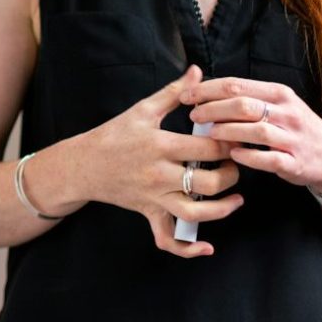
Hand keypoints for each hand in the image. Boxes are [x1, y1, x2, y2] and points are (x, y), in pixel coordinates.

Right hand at [82, 65, 243, 256]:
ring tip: (236, 198)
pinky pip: (168, 239)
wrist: (82, 165)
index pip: (208, 148)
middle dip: (231, 174)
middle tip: (236, 164)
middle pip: (209, 182)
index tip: (239, 138)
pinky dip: (188, 249)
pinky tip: (207, 247)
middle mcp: (159, 174)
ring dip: (223, 209)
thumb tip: (197, 72)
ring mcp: (154, 197)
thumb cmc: (113, 135)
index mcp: (160, 145)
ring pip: (197, 213)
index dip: (230, 144)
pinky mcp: (149, 213)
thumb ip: (174, 92)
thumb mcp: (142, 110)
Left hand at [180, 76, 321, 195]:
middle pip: (243, 105)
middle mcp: (287, 113)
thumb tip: (205, 90)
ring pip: (256, 130)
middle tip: (193, 115)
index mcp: (279, 94)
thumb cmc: (295, 128)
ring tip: (209, 133)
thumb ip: (247, 97)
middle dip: (213, 109)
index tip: (186, 95)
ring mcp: (293, 138)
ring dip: (228, 131)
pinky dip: (248, 156)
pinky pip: (269, 158)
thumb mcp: (278, 104)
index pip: (237, 85)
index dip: (207, 89)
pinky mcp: (295, 162)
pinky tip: (232, 154)